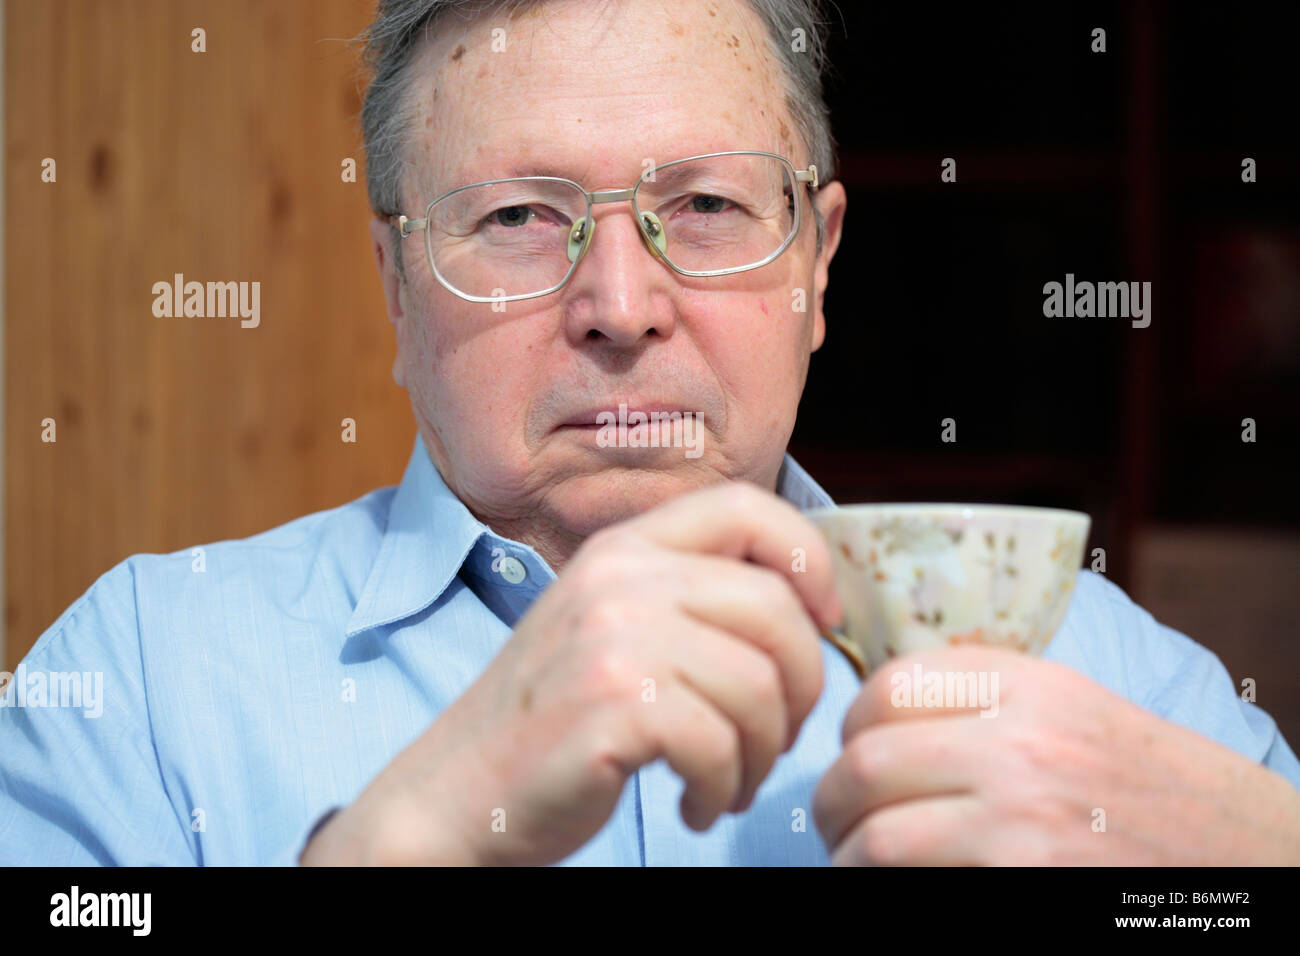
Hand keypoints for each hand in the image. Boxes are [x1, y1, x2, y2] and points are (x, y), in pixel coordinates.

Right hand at [302, 481, 841, 864]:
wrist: (458, 791)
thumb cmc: (553, 720)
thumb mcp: (614, 628)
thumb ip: (689, 598)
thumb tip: (808, 605)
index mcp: (624, 547)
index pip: (747, 508)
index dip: (809, 561)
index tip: (823, 621)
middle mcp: (618, 577)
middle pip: (774, 609)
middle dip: (802, 687)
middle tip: (778, 737)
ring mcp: (612, 637)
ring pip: (759, 686)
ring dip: (762, 754)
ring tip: (729, 782)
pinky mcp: (613, 705)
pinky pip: (722, 744)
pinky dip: (723, 789)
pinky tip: (696, 806)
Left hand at [813, 645, 1299, 864]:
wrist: (1249, 855)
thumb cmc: (1150, 785)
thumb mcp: (1077, 709)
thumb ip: (989, 695)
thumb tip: (882, 708)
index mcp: (1031, 686)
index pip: (890, 686)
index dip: (854, 724)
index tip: (854, 750)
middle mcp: (1022, 745)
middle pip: (867, 761)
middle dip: (833, 799)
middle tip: (837, 821)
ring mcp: (1023, 821)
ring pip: (877, 837)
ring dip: (849, 857)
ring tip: (857, 863)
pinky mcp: (1025, 884)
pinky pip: (913, 888)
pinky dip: (886, 892)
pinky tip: (894, 890)